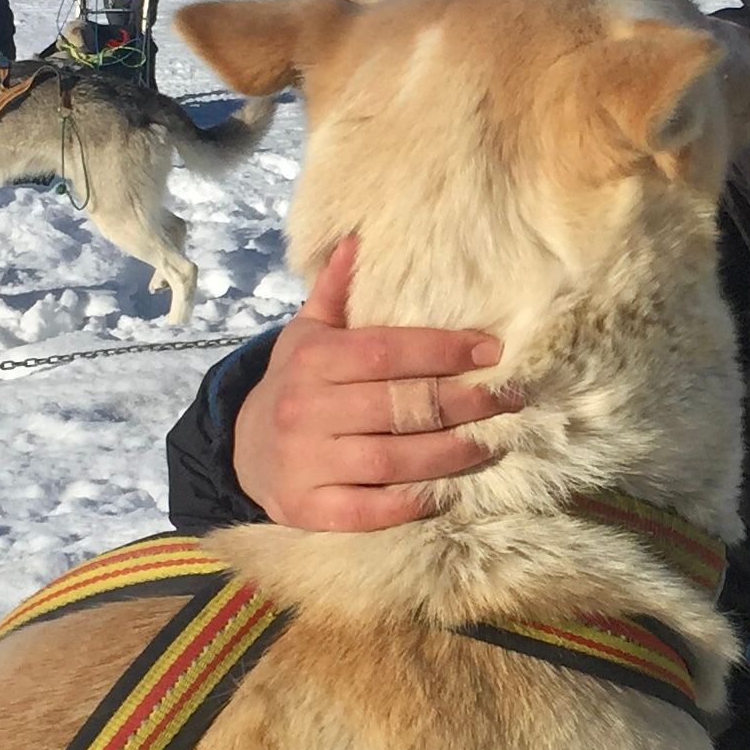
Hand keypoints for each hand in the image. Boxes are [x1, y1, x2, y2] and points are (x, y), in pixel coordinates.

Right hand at [232, 235, 521, 529]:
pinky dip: (412, 502)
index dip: (444, 351)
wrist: (241, 450)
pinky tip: (447, 491)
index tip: (491, 352)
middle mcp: (306, 410)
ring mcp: (306, 463)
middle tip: (508, 399)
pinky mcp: (309, 509)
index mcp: (312, 360)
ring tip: (492, 442)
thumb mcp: (306, 334)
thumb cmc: (294, 384)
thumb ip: (336, 291)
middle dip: (463, 403)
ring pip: (393, 460)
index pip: (388, 352)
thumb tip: (359, 238)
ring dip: (451, 453)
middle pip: (400, 407)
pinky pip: (370, 510)